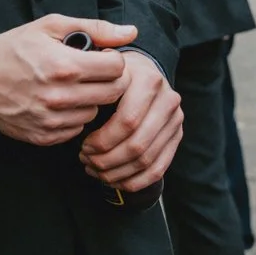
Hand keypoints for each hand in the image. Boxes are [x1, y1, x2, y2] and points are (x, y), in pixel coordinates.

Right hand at [0, 15, 132, 145]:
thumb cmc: (16, 48)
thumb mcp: (51, 27)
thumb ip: (95, 29)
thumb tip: (131, 33)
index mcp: (65, 65)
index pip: (117, 68)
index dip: (114, 59)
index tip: (103, 58)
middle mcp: (61, 96)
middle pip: (113, 93)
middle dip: (110, 80)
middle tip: (95, 73)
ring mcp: (52, 119)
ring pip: (96, 113)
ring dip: (91, 100)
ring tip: (74, 87)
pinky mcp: (44, 136)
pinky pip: (77, 129)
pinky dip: (74, 117)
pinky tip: (61, 103)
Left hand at [79, 50, 182, 192]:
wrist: (145, 73)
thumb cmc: (118, 77)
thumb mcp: (106, 75)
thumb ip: (95, 92)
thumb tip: (78, 118)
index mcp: (150, 81)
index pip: (127, 122)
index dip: (103, 141)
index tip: (84, 145)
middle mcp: (168, 100)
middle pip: (137, 145)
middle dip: (107, 160)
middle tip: (86, 160)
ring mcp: (175, 120)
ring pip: (146, 161)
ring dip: (116, 173)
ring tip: (95, 170)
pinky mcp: (177, 137)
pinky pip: (157, 170)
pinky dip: (133, 181)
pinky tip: (113, 179)